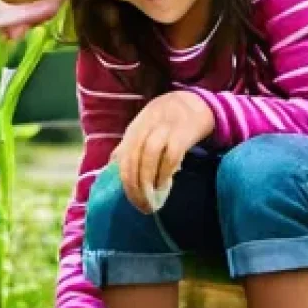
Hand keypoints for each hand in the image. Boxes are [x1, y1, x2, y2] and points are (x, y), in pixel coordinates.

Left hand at [111, 91, 213, 213]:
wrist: (195, 101)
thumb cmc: (165, 120)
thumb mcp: (143, 129)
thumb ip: (129, 146)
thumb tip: (112, 165)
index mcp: (134, 130)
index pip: (123, 158)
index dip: (125, 183)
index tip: (133, 202)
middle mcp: (145, 128)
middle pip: (133, 158)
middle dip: (135, 185)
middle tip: (142, 205)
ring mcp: (164, 129)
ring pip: (149, 155)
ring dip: (148, 179)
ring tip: (153, 197)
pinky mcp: (183, 132)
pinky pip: (172, 154)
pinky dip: (166, 170)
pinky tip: (166, 183)